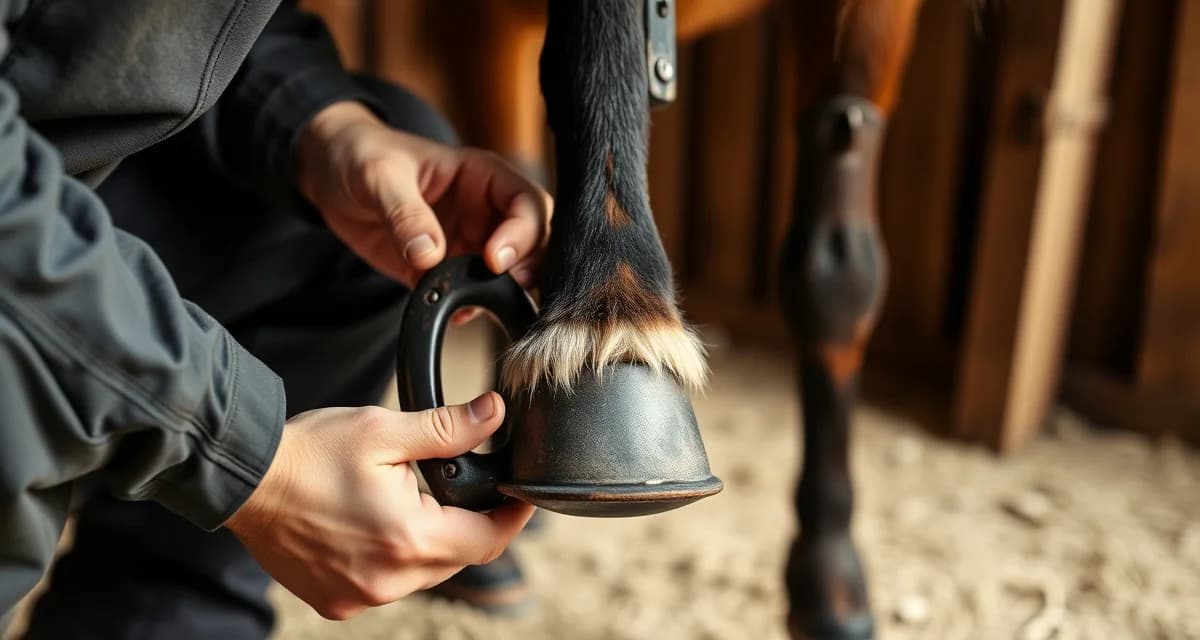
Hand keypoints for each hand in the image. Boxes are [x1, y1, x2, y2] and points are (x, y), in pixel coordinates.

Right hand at [224, 392, 534, 619]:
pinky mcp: (336, 602)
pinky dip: (394, 559)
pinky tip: (376, 526)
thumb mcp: (384, 430)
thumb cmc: (309, 452)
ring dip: (429, 543)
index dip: (512, 517)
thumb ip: (447, 428)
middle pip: (457, 558)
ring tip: (412, 501)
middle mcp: (387, 581)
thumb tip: (494, 413)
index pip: (488, 540)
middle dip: (468, 524)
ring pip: (423, 575)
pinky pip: (386, 585)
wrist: (241, 480)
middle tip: (464, 485)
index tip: (521, 495)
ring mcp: (360, 598)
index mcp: (407, 539)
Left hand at [295, 101, 551, 290]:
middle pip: (536, 242)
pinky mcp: (447, 270)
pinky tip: (454, 312)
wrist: (329, 176)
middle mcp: (486, 211)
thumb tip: (429, 255)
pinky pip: (471, 295)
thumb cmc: (361, 156)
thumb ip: (406, 214)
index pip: (527, 203)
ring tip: (480, 304)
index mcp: (482, 176)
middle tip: (507, 286)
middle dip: (530, 267)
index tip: (494, 259)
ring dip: (505, 292)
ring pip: (512, 273)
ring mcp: (470, 243)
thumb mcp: (380, 176)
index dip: (522, 232)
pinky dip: (471, 309)